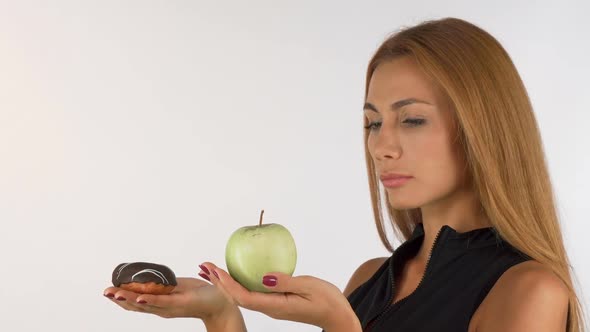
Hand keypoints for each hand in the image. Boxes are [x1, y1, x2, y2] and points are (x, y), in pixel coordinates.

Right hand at [102, 276, 234, 320]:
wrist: (220, 303)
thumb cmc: (201, 295)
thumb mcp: (179, 287)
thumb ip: (165, 284)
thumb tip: (153, 276)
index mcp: (161, 303)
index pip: (137, 302)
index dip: (122, 298)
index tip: (108, 291)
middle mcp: (162, 308)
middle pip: (136, 305)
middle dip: (119, 299)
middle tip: (105, 292)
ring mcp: (170, 307)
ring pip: (145, 304)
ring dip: (129, 299)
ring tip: (115, 294)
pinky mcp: (180, 303)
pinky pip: (162, 302)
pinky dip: (150, 300)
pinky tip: (140, 297)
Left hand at [199, 262, 361, 330]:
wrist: (337, 316)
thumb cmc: (327, 300)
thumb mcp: (309, 286)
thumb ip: (286, 282)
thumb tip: (264, 277)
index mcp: (275, 306)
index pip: (244, 296)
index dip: (227, 284)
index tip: (215, 270)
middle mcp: (270, 308)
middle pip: (238, 297)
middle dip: (219, 282)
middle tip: (205, 265)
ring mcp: (272, 307)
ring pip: (243, 296)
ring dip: (226, 283)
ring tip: (212, 270)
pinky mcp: (276, 303)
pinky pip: (252, 293)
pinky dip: (239, 283)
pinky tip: (237, 273)